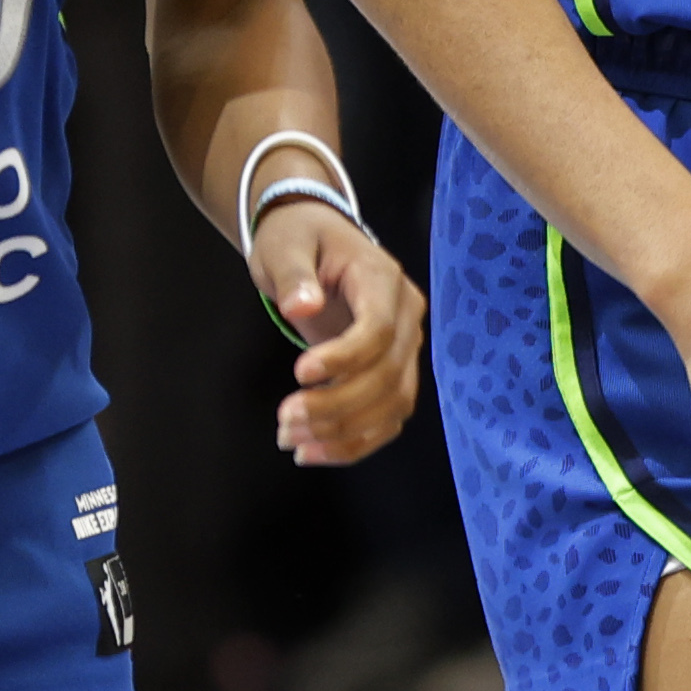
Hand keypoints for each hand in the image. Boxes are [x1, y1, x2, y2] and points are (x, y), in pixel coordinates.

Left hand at [253, 204, 425, 465]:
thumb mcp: (285, 246)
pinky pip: (386, 418)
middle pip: (388, 375)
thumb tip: (302, 308)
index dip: (345, 357)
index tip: (299, 373)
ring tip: (290, 440)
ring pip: (392, 405)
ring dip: (344, 432)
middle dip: (337, 406)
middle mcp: (406, 315)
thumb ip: (294, 276)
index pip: (379, 329)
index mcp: (383, 279)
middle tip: (284, 420)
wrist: (314, 240)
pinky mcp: (394, 372)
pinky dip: (354, 443)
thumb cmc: (298, 238)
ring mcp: (406, 347)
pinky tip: (311, 452)